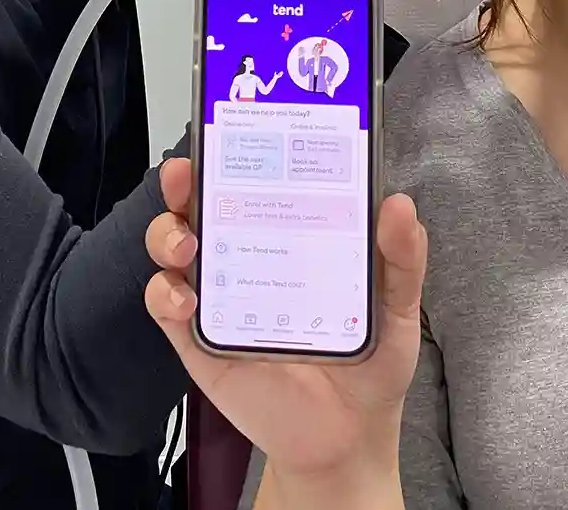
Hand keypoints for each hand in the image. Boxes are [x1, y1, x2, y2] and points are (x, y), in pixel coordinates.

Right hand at [145, 158, 426, 489]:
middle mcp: (245, 257)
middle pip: (199, 207)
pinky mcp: (199, 343)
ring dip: (167, 235)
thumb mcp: (397, 306)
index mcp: (288, 237)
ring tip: (187, 243)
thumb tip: (399, 203)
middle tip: (186, 176)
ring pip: (172, 250)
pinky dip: (165, 296)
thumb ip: (402, 258)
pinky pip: (167, 310)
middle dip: (182, 184)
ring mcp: (218, 298)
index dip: (233, 153)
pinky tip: (184, 297)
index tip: (225, 130)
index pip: (252, 183)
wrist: (349, 437)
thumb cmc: (371, 363)